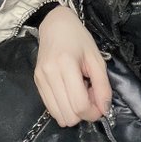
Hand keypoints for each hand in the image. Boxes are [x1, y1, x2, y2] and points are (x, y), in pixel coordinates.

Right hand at [34, 5, 111, 126]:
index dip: (94, 111)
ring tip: (79, 93)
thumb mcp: (96, 59)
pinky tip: (69, 93)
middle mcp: (49, 73)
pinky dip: (63, 107)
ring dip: (73, 112)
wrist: (56, 25)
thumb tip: (104, 110)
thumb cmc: (79, 39)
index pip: (79, 105)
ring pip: (59, 116)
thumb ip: (103, 85)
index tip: (100, 102)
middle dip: (84, 112)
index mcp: (66, 64)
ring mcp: (40, 79)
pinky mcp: (36, 82)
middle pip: (69, 115)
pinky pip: (51, 109)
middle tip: (90, 95)